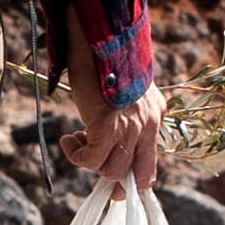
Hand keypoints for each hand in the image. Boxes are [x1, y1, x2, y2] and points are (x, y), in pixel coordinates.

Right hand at [67, 51, 169, 201]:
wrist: (98, 40)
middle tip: (92, 172)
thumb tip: (112, 139)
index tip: (112, 179)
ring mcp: (130, 128)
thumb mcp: (126, 90)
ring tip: (77, 140)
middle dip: (115, 185)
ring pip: (111, 171)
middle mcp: (148, 125)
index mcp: (155, 115)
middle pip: (137, 177)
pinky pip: (90, 159)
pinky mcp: (107, 126)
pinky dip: (75, 154)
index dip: (132, 179)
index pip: (151, 163)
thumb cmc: (105, 61)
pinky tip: (68, 140)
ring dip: (89, 162)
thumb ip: (129, 112)